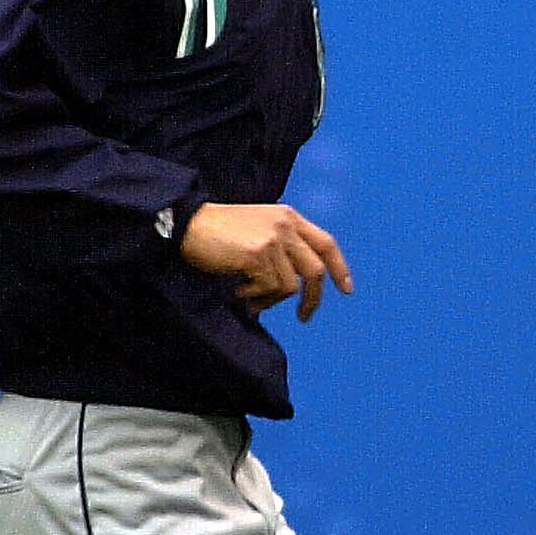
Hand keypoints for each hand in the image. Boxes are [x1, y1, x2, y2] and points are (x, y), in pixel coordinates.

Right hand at [179, 202, 352, 322]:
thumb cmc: (218, 231)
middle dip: (313, 299)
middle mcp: (286, 226)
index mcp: (289, 217)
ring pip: (289, 286)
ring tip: (248, 296)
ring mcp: (273, 240)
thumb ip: (282, 245)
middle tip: (304, 317)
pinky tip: (237, 289)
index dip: (339, 268)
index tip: (346, 289)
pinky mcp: (258, 254)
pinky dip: (254, 297)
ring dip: (269, 300)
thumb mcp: (258, 227)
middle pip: (315, 270)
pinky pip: (268, 289)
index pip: (326, 243)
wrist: (188, 223)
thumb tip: (295, 285)